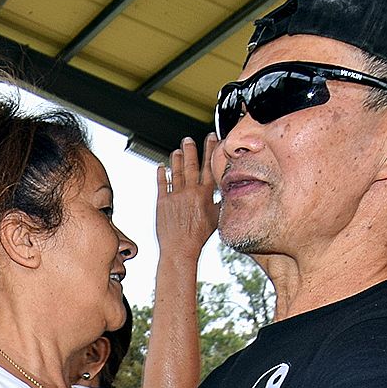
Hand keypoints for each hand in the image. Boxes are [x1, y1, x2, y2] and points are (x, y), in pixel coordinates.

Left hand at [156, 135, 219, 264]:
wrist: (180, 248)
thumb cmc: (197, 237)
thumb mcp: (216, 219)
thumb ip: (219, 203)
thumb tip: (225, 194)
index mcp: (205, 195)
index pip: (209, 167)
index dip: (210, 151)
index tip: (211, 139)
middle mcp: (190, 192)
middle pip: (191, 165)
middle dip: (191, 150)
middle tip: (188, 140)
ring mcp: (175, 196)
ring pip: (176, 172)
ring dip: (176, 159)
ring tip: (176, 150)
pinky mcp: (162, 202)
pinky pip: (162, 184)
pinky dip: (161, 174)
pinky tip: (161, 167)